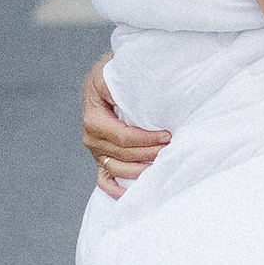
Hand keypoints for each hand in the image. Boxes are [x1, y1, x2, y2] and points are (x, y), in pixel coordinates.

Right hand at [82, 55, 168, 195]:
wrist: (106, 78)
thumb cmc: (113, 73)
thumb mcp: (112, 71)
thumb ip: (121, 82)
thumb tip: (138, 92)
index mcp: (93, 118)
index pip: (122, 137)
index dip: (146, 139)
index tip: (167, 136)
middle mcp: (91, 138)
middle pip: (123, 155)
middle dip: (149, 154)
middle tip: (172, 149)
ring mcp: (95, 151)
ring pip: (118, 169)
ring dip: (140, 170)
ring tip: (161, 165)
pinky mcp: (101, 158)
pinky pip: (105, 179)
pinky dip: (115, 189)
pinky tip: (130, 194)